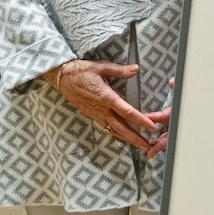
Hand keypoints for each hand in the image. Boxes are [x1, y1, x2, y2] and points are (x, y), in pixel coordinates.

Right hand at [42, 59, 170, 157]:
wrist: (61, 78)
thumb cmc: (80, 71)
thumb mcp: (100, 67)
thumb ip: (119, 70)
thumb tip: (135, 69)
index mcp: (106, 97)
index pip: (127, 112)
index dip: (140, 120)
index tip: (151, 127)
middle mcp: (102, 109)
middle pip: (121, 128)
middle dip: (135, 138)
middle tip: (147, 146)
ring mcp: (96, 114)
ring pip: (113, 130)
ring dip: (126, 138)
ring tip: (138, 145)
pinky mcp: (92, 115)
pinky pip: (106, 127)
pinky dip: (116, 133)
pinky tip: (122, 136)